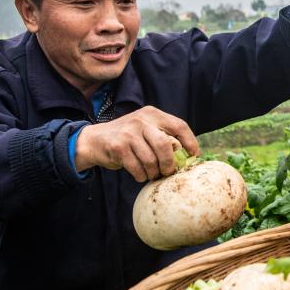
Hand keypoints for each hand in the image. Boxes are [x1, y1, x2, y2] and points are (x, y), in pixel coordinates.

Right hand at [75, 106, 199, 181]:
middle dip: (170, 163)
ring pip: (151, 159)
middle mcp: (141, 120)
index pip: (179, 125)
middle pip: (166, 145)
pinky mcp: (118, 147)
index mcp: (153, 114)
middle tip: (169, 171)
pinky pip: (137, 167)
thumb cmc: (128, 138)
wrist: (95, 140)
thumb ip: (164, 136)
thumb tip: (188, 156)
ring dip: (154, 172)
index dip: (190, 142)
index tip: (194, 155)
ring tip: (152, 173)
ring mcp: (129, 133)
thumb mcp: (146, 129)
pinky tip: (140, 174)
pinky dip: (141, 175)